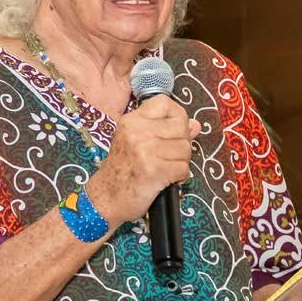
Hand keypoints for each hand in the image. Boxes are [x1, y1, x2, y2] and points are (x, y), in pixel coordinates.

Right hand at [87, 95, 200, 223]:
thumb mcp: (137, 142)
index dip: (177, 116)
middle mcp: (138, 132)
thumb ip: (166, 130)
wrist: (106, 198)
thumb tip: (195, 124)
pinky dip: (179, 177)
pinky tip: (166, 179)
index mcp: (132, 121)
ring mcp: (145, 150)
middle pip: (181, 127)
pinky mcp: (154, 170)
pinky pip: (183, 168)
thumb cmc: (123, 170)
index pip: (165, 103)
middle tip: (168, 155)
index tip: (173, 130)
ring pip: (185, 149)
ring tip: (165, 168)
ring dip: (180, 162)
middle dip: (181, 143)